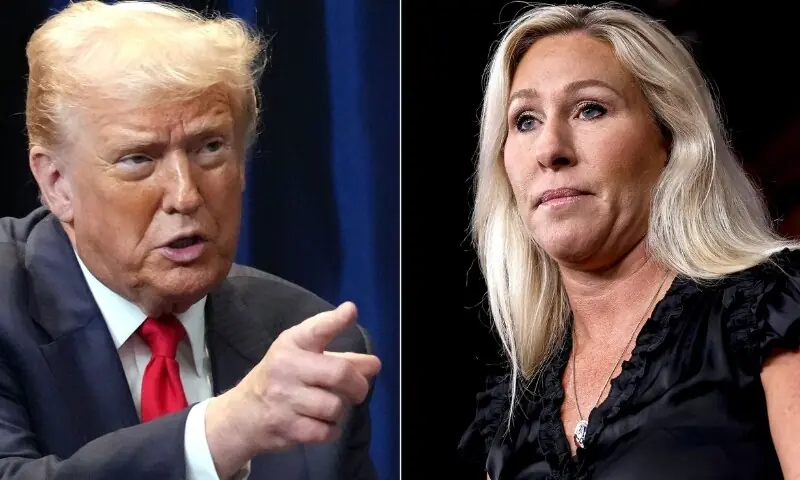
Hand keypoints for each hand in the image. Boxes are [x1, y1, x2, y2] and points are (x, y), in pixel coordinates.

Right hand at [205, 302, 380, 476]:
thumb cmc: (281, 379)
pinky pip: (326, 431)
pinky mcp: (286, 426)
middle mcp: (286, 367)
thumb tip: (374, 364)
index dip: (335, 321)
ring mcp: (284, 398)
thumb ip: (341, 358)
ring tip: (327, 408)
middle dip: (358, 386)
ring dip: (339, 411)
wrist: (242, 414)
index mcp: (292, 344)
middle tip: (358, 391)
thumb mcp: (304, 359)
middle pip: (340, 373)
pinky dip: (330, 430)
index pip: (316, 329)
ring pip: (335, 406)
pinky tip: (319, 423)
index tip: (350, 311)